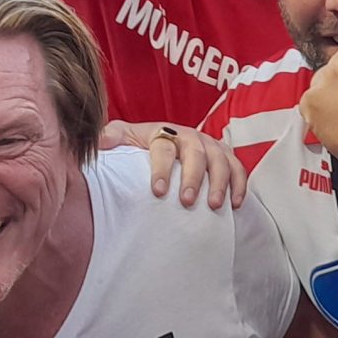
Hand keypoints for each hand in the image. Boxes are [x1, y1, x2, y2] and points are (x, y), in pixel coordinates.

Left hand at [102, 120, 246, 209]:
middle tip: (187, 201)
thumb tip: (98, 142)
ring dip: (218, 183)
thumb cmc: (142, 145)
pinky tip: (236, 204)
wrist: (166, 139)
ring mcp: (211, 145)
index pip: (163, 147)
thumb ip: (111, 137)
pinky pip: (238, 169)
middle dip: (192, 177)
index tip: (157, 192)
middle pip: (195, 153)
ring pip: (220, 161)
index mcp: (163, 131)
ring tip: (213, 206)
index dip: (161, 168)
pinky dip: (239, 185)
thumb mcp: (124, 136)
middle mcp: (190, 136)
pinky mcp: (226, 157)